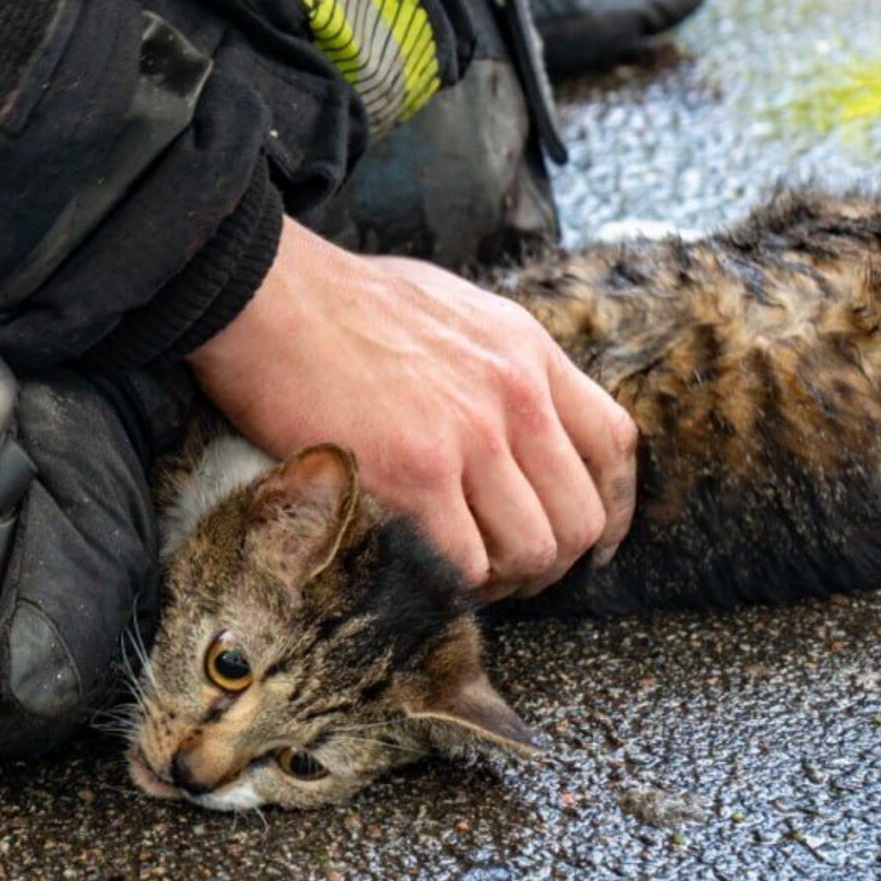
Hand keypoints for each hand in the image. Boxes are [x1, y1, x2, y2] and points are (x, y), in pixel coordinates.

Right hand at [188, 218, 636, 599]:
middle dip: (550, 562)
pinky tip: (419, 570)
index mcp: (526, 350)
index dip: (611, 508)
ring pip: (532, 551)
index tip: (592, 541)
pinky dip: (449, 585)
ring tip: (459, 575)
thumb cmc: (339, 300)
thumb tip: (510, 415)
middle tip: (505, 572)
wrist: (266, 296)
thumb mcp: (452, 306)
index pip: (613, 445)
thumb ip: (496, 360)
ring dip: (500, 580)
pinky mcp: (414, 474)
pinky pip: (464, 563)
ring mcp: (469, 436)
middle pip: (579, 516)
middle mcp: (514, 394)